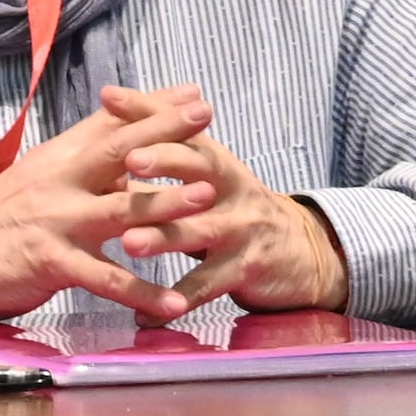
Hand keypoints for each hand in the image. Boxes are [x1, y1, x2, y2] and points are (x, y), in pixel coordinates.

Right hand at [0, 86, 223, 325]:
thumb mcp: (40, 176)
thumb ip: (82, 156)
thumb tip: (121, 131)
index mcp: (57, 158)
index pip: (109, 123)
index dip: (152, 107)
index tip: (195, 92)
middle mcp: (58, 181)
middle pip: (116, 149)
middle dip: (165, 131)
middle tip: (206, 114)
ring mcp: (55, 221)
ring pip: (117, 209)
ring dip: (165, 203)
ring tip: (208, 197)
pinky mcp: (49, 262)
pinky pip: (103, 278)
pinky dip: (140, 291)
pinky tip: (171, 304)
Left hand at [107, 103, 352, 313]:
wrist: (303, 251)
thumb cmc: (237, 208)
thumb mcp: (211, 175)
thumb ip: (168, 146)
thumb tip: (113, 104)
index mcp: (217, 162)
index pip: (180, 129)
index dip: (149, 112)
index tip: (112, 99)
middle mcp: (231, 190)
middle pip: (197, 172)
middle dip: (164, 164)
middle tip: (129, 163)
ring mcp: (240, 230)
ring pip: (197, 232)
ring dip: (163, 239)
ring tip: (129, 245)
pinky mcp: (246, 270)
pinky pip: (206, 287)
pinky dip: (175, 302)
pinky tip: (145, 315)